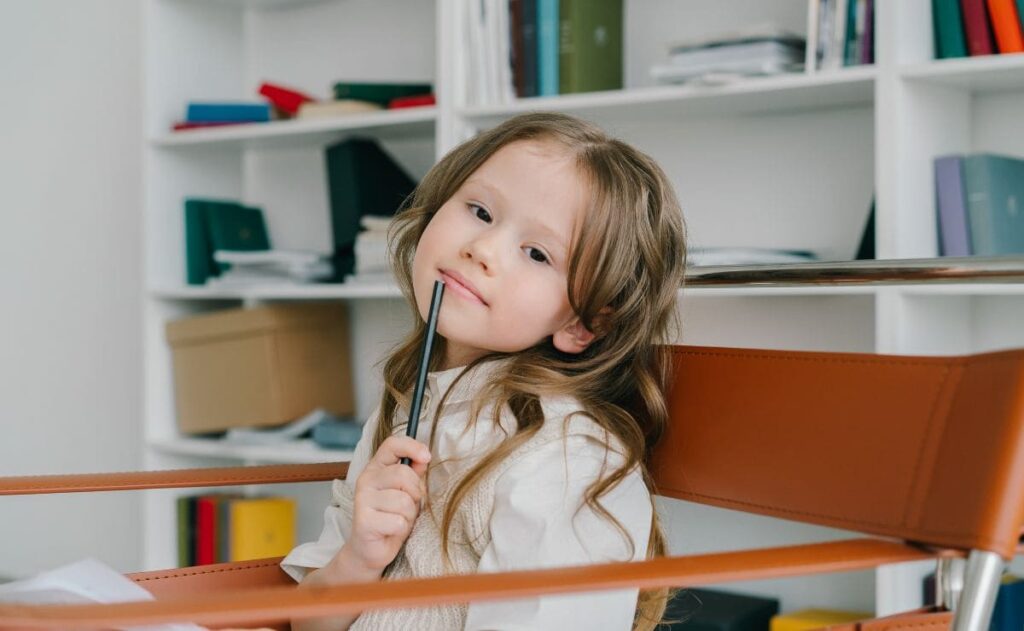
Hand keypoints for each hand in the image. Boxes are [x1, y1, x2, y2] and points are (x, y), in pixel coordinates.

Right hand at [334, 435, 430, 578]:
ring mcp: (362, 500)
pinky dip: (402, 529)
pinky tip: (391, 531)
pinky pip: (399, 521)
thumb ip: (413, 473)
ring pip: (404, 501)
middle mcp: (366, 480)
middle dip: (415, 494)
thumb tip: (423, 457)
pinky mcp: (364, 521)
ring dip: (409, 515)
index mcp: (376, 468)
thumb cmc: (390, 518)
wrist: (370, 550)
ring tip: (398, 520)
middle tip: (408, 506)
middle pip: (403, 475)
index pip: (391, 444)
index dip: (411, 446)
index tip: (426, 457)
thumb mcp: (405, 492)